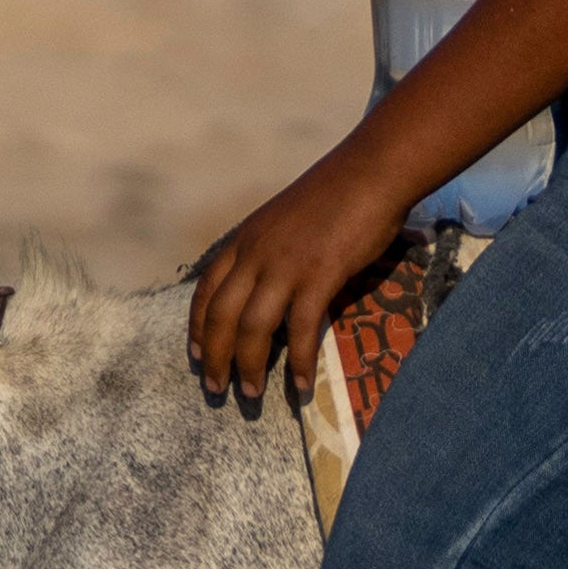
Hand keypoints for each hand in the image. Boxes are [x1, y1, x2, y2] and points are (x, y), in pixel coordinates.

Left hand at [185, 141, 428, 413]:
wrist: (371, 171)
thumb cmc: (336, 192)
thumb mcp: (285, 219)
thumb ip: (271, 250)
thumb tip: (272, 285)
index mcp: (244, 239)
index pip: (206, 290)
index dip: (197, 328)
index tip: (196, 357)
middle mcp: (256, 253)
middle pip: (221, 316)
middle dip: (214, 358)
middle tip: (215, 391)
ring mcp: (286, 265)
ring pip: (253, 329)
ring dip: (248, 368)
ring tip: (250, 397)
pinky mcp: (319, 276)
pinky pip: (300, 329)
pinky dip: (297, 362)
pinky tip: (300, 386)